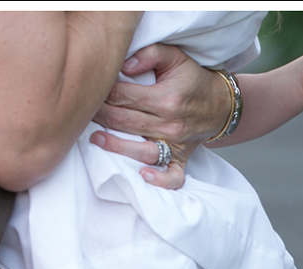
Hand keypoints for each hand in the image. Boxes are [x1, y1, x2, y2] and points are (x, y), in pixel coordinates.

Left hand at [90, 43, 231, 189]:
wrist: (220, 105)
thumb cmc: (192, 80)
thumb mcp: (176, 57)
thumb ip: (150, 53)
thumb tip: (124, 65)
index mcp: (166, 98)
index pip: (125, 96)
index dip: (104, 92)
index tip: (91, 89)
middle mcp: (169, 123)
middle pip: (125, 121)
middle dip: (101, 116)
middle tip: (83, 112)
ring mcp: (174, 144)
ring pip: (140, 150)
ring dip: (116, 147)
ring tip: (96, 140)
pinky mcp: (180, 159)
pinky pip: (172, 177)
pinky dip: (159, 181)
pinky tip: (142, 177)